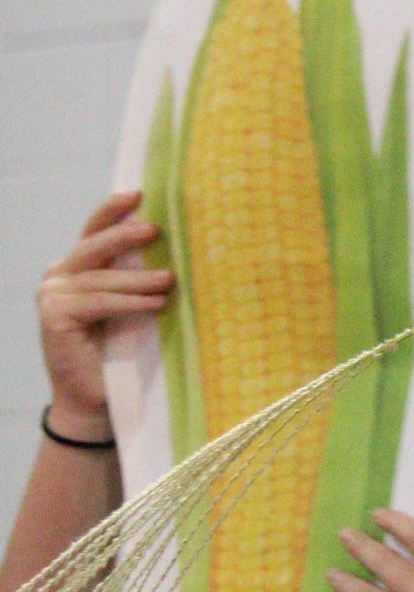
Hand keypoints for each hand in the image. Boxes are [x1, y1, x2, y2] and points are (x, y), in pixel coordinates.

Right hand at [38, 190, 173, 438]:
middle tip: (154, 229)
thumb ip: (141, 278)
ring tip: (168, 280)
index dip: (113, 210)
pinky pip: (98, 303)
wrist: (96, 399)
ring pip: (100, 278)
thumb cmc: (124, 350)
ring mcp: (52, 296)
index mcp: (78, 268)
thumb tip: (183, 250)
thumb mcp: (135, 305)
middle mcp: (60, 276)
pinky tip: (155, 304)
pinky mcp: (54, 318)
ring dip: (137, 278)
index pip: (94, 231)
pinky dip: (129, 302)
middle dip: (123, 235)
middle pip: (92, 247)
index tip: (140, 192)